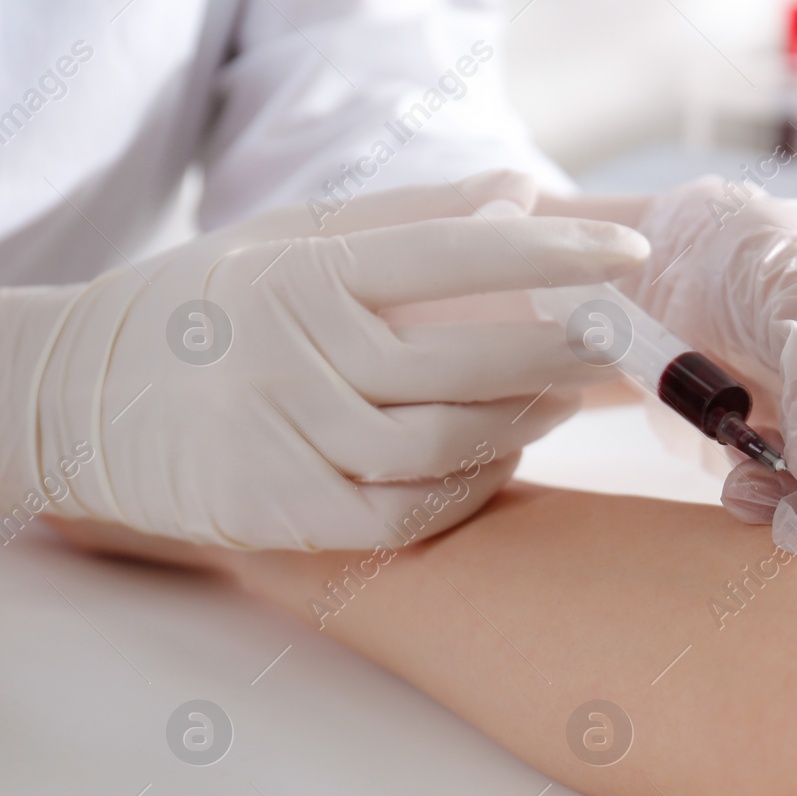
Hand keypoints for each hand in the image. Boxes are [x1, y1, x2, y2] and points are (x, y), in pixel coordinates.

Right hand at [2, 170, 648, 548]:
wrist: (84, 394)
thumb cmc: (212, 305)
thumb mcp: (293, 238)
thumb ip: (410, 218)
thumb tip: (519, 192)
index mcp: (299, 271)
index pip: (447, 255)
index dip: (548, 253)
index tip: (626, 252)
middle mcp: (288, 353)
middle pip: (458, 363)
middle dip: (559, 350)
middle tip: (618, 338)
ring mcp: (280, 439)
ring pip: (438, 445)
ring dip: (522, 423)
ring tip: (566, 397)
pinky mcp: (278, 513)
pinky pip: (403, 515)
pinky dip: (469, 490)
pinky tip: (503, 458)